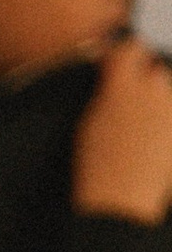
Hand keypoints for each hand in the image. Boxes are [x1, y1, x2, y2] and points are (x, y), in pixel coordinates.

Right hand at [71, 35, 171, 224]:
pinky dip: (165, 123)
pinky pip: (171, 118)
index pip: (130, 49)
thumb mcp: (89, 124)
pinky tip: (154, 143)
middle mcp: (152, 94)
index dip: (123, 56)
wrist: (121, 202)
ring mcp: (170, 113)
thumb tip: (110, 76)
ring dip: (159, 102)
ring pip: (168, 94)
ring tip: (144, 126)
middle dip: (145, 81)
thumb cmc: (98, 169)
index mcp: (121, 89)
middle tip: (130, 103)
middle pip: (156, 71)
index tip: (116, 64)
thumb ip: (105, 92)